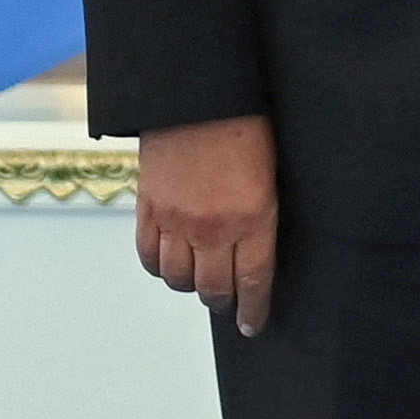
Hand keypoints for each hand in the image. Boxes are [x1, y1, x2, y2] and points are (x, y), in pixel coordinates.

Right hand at [136, 114, 278, 334]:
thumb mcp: (271, 170)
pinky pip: (149, 256)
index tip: (252, 324)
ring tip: (201, 281)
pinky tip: (171, 262)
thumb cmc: (245, 122)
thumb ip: (261, 212)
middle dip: (223, 302)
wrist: (197, 94)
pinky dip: (160, 266)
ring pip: (179, 279)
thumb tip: (257, 244)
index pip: (252, 281)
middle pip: (213, 288)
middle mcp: (213, 227)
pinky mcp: (148, 209)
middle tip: (229, 303)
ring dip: (191, 285)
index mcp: (253, 217)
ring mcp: (176, 221)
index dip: (253, 309)